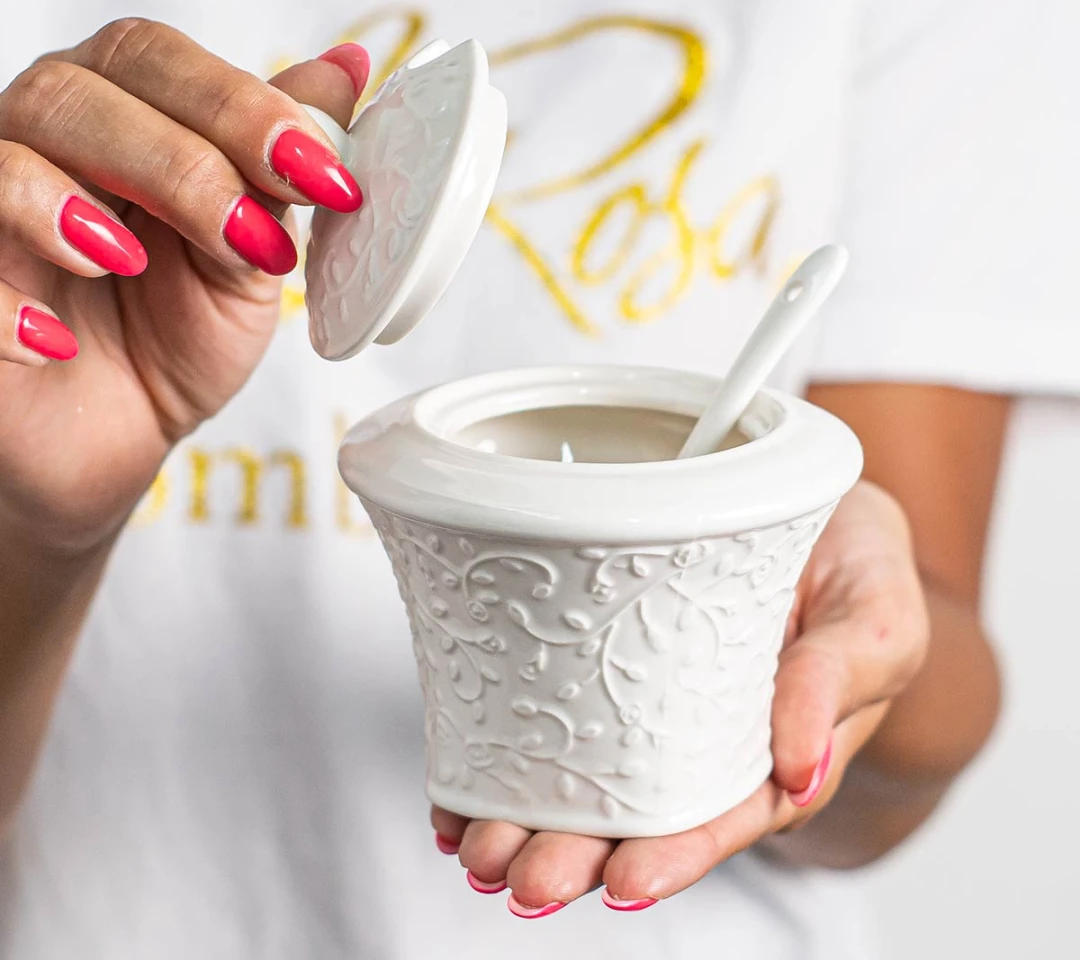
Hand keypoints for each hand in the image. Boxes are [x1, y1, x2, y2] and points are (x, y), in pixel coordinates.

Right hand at [0, 20, 369, 551]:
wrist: (118, 433)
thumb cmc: (180, 335)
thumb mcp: (252, 255)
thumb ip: (280, 166)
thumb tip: (349, 67)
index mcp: (121, 113)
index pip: (159, 62)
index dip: (243, 107)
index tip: (323, 177)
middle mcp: (42, 139)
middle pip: (77, 91)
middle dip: (180, 161)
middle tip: (250, 237)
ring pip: (4, 156)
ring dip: (76, 205)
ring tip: (131, 264)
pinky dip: (2, 305)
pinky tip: (55, 343)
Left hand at [430, 480, 928, 916]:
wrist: (818, 508)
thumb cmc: (858, 567)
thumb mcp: (875, 616)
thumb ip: (838, 682)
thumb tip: (799, 770)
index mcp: (774, 750)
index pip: (723, 820)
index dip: (675, 857)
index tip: (622, 881)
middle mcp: (705, 742)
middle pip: (637, 816)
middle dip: (576, 854)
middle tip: (518, 874)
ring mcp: (652, 705)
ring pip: (585, 780)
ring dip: (528, 821)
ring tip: (475, 846)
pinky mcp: (610, 660)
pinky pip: (558, 716)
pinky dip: (505, 757)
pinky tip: (457, 791)